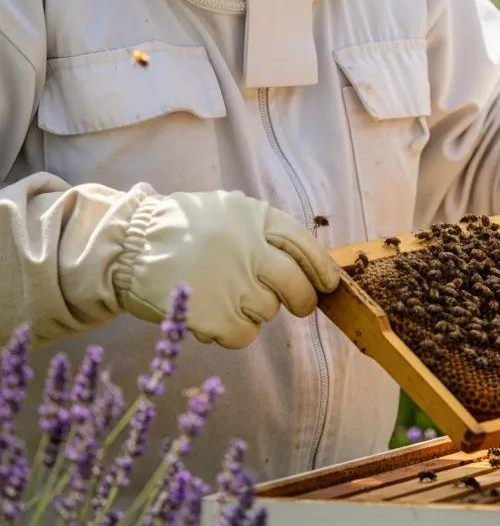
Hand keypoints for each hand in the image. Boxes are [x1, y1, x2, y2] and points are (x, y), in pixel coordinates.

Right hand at [111, 190, 340, 347]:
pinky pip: (244, 334)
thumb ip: (261, 231)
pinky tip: (212, 315)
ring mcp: (231, 283)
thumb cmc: (179, 229)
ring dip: (255, 310)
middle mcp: (248, 248)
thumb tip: (302, 261)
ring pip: (268, 311)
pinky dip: (234, 331)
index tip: (328, 283)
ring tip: (225, 296)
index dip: (321, 267)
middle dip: (303, 299)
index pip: (304, 244)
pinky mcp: (213, 315)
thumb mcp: (225, 211)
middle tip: (300, 305)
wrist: (125, 247)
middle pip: (296, 284)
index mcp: (254, 217)